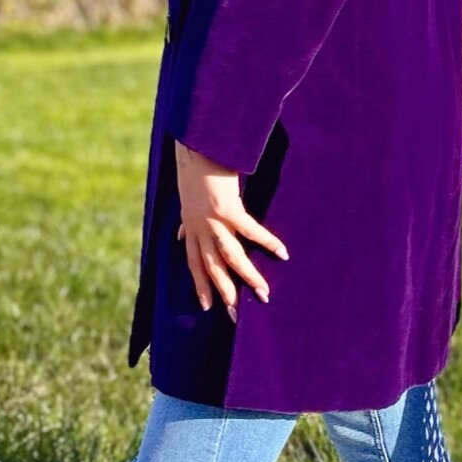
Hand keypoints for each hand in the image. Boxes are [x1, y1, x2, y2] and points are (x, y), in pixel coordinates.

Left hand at [173, 139, 287, 320]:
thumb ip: (186, 219)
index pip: (193, 262)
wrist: (194, 146)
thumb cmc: (194, 168)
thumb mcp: (186, 198)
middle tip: (236, 315)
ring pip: (231, 257)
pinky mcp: (228, 208)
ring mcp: (213, 220)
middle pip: (212, 268)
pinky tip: (281, 252)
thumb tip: (179, 233)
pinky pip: (250, 231)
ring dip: (248, 277)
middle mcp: (199, 227)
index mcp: (190, 226)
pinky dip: (267, 242)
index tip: (206, 305)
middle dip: (224, 293)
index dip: (200, 284)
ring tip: (264, 293)